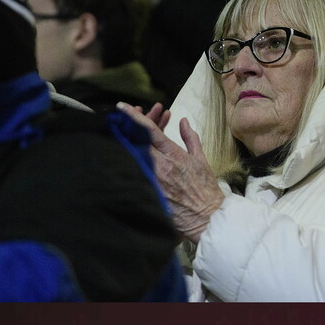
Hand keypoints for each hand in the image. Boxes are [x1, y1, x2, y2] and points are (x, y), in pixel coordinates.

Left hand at [116, 102, 223, 243]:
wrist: (205, 216)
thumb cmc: (205, 188)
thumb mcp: (201, 159)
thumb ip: (190, 137)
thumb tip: (183, 121)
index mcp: (173, 155)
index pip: (150, 131)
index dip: (134, 117)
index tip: (122, 107)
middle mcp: (160, 166)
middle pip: (135, 141)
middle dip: (126, 127)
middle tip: (118, 117)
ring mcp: (152, 180)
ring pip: (132, 156)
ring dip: (125, 142)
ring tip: (119, 132)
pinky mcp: (149, 192)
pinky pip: (135, 172)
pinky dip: (129, 161)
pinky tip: (122, 155)